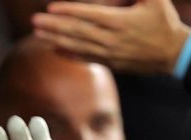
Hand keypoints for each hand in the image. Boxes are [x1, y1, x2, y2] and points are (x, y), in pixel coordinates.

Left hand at [32, 0, 190, 74]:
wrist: (173, 53)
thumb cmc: (163, 23)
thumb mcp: (153, 0)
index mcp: (120, 21)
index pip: (88, 15)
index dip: (69, 11)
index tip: (51, 8)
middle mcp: (111, 39)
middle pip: (77, 31)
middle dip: (54, 25)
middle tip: (35, 21)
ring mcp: (108, 53)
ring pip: (77, 45)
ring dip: (55, 39)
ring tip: (38, 33)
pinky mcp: (109, 63)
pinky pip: (84, 58)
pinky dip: (68, 54)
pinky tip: (54, 49)